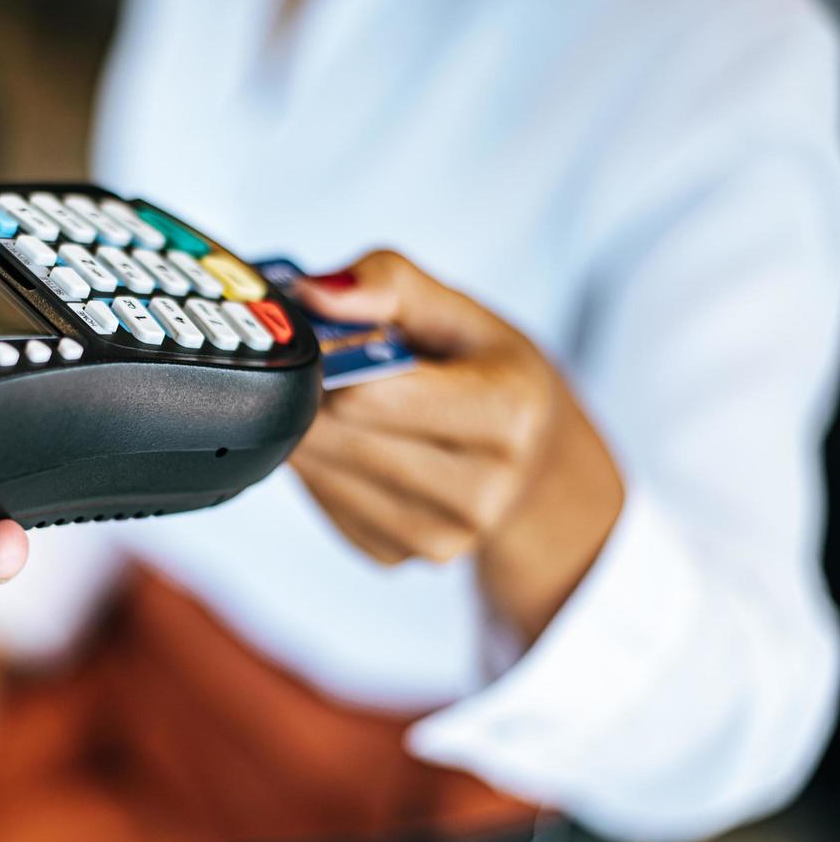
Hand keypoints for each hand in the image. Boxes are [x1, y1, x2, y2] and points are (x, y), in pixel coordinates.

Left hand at [290, 250, 622, 639]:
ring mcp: (438, 536)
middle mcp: (480, 489)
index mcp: (506, 413)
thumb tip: (312, 293)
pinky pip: (321, 502)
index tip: (320, 332)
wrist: (534, 464)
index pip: (370, 392)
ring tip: (338, 400)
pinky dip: (320, 468)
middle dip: (310, 390)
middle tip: (320, 362)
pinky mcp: (395, 557)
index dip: (327, 355)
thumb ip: (387, 284)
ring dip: (308, 428)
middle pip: (335, 433)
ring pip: (318, 471)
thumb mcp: (457, 310)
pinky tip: (352, 443)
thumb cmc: (490, 375)